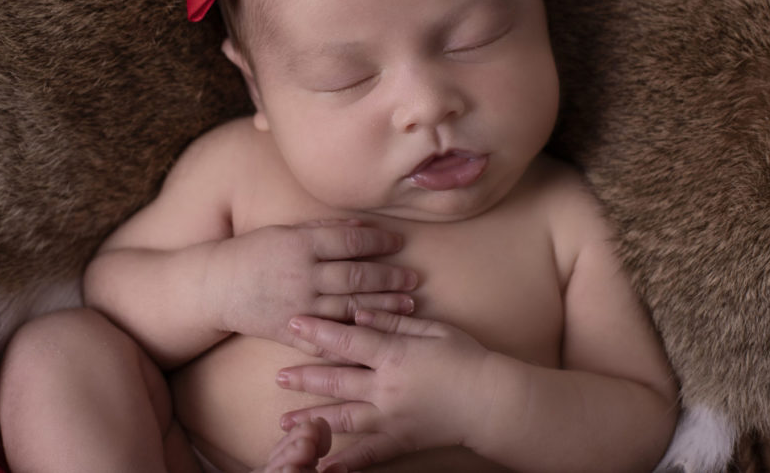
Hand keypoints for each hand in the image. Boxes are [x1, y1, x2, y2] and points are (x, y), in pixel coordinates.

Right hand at [207, 220, 417, 349]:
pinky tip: (376, 336)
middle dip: (389, 277)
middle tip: (413, 279)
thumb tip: (362, 226)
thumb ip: (324, 228)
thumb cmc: (253, 252)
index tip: (399, 241)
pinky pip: (327, 338)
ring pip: (348, 307)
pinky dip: (353, 338)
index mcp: (301, 245)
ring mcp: (297, 306)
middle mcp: (302, 275)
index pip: (350, 241)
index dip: (379, 240)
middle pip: (356, 275)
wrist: (216, 287)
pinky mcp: (290, 331)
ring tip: (408, 306)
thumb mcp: (286, 231)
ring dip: (382, 307)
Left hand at [274, 309, 493, 470]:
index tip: (292, 323)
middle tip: (277, 374)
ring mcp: (390, 418)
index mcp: (394, 354)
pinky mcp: (399, 441)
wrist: (492, 402)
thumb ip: (395, 320)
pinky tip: (321, 467)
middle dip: (303, 376)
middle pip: (336, 378)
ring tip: (283, 420)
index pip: (346, 339)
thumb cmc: (468, 358)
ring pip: (343, 416)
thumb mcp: (433, 329)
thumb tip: (360, 311)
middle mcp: (386, 387)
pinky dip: (343, 463)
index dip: (317, 330)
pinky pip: (367, 455)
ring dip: (311, 416)